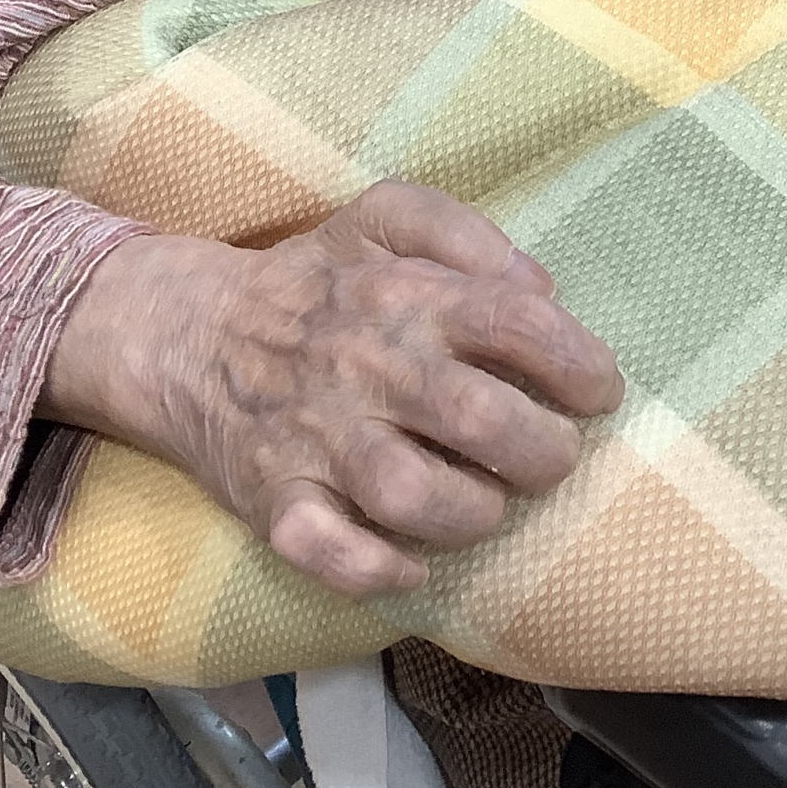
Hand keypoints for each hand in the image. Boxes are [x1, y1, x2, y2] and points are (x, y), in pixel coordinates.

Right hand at [42, 182, 623, 597]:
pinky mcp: (275, 503)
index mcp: (403, 294)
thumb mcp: (383, 218)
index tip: (597, 392)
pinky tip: (414, 563)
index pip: (515, 323)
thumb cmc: (318, 283)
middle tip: (552, 458)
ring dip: (473, 512)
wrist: (188, 333)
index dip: (577, 363)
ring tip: (487, 504)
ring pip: (414, 496)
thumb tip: (541, 286)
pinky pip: (333, 554)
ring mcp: (317, 440)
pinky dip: (383, 570)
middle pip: (480, 419)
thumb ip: (464, 233)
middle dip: (544, 451)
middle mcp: (366, 366)